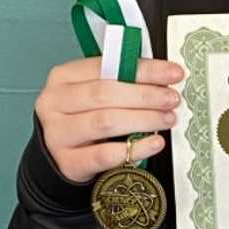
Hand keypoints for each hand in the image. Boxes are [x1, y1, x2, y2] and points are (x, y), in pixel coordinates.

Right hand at [34, 56, 185, 182]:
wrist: (58, 154)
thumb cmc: (83, 115)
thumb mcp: (95, 90)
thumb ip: (122, 79)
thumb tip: (164, 76)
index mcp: (64, 76)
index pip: (108, 66)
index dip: (144, 70)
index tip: (173, 73)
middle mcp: (55, 103)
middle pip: (105, 93)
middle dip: (146, 95)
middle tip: (172, 99)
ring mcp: (57, 134)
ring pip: (105, 121)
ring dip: (143, 119)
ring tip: (167, 119)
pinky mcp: (67, 162)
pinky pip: (104, 155)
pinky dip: (134, 148)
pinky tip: (154, 143)